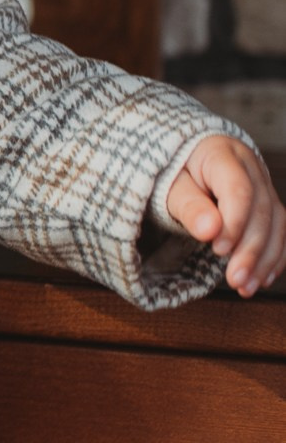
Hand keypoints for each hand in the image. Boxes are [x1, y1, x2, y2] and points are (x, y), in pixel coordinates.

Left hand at [164, 134, 285, 297]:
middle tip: (235, 280)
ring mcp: (263, 184)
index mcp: (221, 154)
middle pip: (261, 210)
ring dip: (265, 259)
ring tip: (246, 287)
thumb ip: (188, 206)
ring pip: (277, 222)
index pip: (238, 190)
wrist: (185, 161)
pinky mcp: (268, 203)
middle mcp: (250, 167)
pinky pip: (281, 230)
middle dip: (250, 250)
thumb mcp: (169, 187)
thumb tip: (209, 230)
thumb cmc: (173, 173)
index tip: (218, 249)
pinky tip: (263, 278)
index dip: (233, 223)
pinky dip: (275, 257)